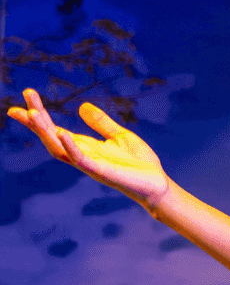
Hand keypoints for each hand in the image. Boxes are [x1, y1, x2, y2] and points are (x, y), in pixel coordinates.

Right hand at [6, 88, 171, 210]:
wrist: (156, 184)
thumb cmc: (138, 163)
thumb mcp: (119, 135)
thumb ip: (100, 122)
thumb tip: (81, 106)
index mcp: (85, 146)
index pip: (55, 130)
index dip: (38, 118)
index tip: (24, 100)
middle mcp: (82, 155)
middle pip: (50, 137)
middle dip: (34, 122)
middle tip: (17, 106)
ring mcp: (89, 164)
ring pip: (59, 148)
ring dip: (45, 132)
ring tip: (33, 113)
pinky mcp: (101, 171)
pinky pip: (81, 160)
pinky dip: (71, 147)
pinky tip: (63, 134)